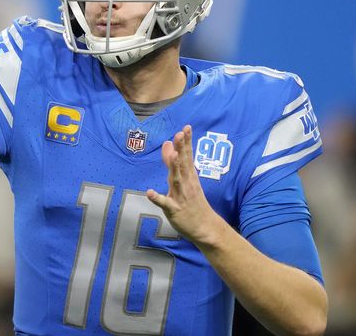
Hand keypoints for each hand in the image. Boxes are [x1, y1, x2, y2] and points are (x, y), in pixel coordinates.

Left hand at [147, 125, 221, 245]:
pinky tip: (150, 193)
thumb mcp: (186, 180)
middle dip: (181, 150)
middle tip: (179, 134)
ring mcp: (181, 197)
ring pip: (176, 180)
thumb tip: (167, 142)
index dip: (186, 142)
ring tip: (172, 155)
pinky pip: (165, 204)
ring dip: (174, 168)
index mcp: (189, 176)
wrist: (205, 227)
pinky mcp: (174, 210)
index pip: (188, 156)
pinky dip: (158, 198)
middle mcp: (186, 184)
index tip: (186, 127)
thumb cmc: (193, 201)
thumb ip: (174, 162)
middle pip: (183, 164)